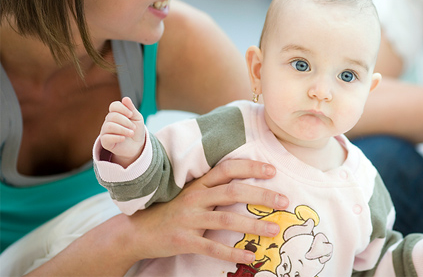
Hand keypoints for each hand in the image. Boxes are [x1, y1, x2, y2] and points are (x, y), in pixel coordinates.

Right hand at [99, 97, 145, 166]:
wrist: (137, 146)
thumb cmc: (135, 130)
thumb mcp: (137, 118)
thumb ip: (131, 109)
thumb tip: (125, 98)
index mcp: (116, 113)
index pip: (114, 106)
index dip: (123, 108)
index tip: (131, 114)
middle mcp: (109, 121)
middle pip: (112, 116)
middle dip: (125, 121)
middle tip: (133, 127)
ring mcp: (105, 131)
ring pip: (109, 126)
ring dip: (122, 129)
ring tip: (131, 133)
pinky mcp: (105, 142)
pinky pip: (106, 137)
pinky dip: (117, 137)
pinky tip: (124, 138)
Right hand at [126, 159, 288, 263]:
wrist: (136, 232)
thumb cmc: (170, 211)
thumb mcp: (190, 193)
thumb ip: (213, 187)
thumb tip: (246, 184)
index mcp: (198, 184)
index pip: (228, 169)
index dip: (251, 167)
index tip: (273, 170)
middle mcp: (195, 198)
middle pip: (233, 192)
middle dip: (262, 195)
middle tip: (284, 201)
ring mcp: (189, 219)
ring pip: (227, 219)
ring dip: (254, 225)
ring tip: (275, 229)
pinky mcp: (184, 240)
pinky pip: (213, 247)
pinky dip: (233, 252)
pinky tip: (251, 256)